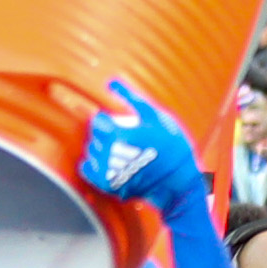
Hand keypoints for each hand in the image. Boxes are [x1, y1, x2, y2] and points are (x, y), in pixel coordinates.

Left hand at [78, 76, 204, 214]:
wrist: (179, 180)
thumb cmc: (171, 143)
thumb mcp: (155, 116)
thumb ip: (131, 98)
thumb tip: (111, 81)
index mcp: (118, 135)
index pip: (96, 122)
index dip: (106, 119)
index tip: (118, 122)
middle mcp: (109, 155)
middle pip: (94, 137)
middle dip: (105, 134)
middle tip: (124, 136)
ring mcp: (107, 172)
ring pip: (91, 153)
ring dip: (101, 148)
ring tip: (120, 149)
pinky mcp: (107, 186)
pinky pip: (88, 171)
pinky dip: (95, 164)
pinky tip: (108, 161)